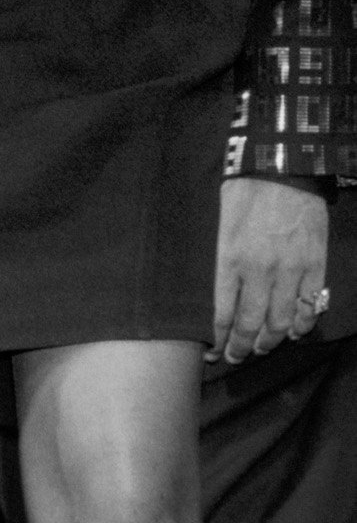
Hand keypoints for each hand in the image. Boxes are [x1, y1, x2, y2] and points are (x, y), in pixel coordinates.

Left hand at [209, 176, 328, 363]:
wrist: (283, 165)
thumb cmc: (242, 187)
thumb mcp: (216, 218)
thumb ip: (216, 255)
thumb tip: (208, 287)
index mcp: (228, 258)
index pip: (220, 312)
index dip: (215, 338)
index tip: (210, 351)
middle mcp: (258, 272)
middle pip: (249, 324)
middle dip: (240, 347)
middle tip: (234, 357)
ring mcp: (289, 272)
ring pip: (279, 322)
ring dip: (268, 342)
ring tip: (259, 349)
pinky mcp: (314, 266)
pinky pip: (308, 307)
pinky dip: (300, 325)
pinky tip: (292, 332)